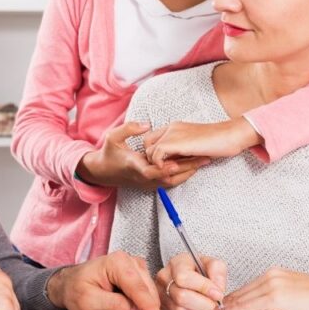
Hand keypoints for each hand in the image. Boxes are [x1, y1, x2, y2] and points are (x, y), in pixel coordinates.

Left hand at [46, 251, 161, 309]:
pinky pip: (148, 290)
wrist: (69, 284)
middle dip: (151, 308)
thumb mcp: (89, 301)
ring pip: (151, 290)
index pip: (137, 287)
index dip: (148, 307)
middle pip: (147, 288)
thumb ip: (115, 304)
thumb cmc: (75, 290)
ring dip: (150, 306)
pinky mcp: (137, 275)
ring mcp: (134, 266)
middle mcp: (128, 260)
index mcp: (116, 262)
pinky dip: (147, 303)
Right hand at [77, 121, 210, 189]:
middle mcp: (143, 178)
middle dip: (187, 169)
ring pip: (172, 182)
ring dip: (189, 172)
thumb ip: (128, 129)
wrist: (104, 172)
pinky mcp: (152, 184)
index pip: (150, 171)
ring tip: (204, 160)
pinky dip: (183, 174)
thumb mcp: (113, 137)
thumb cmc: (109, 153)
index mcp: (134, 166)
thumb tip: (146, 124)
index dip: (164, 169)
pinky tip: (194, 165)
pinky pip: (171, 182)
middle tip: (204, 158)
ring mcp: (148, 183)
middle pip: (169, 178)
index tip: (176, 163)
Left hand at [143, 119, 260, 168]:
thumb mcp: (196, 145)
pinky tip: (174, 168)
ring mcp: (172, 134)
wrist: (231, 135)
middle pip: (147, 145)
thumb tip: (176, 164)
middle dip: (153, 159)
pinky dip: (160, 165)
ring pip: (149, 151)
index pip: (153, 139)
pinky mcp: (175, 142)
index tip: (168, 163)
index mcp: (175, 127)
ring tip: (175, 170)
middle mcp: (171, 128)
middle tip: (169, 169)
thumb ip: (184, 151)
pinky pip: (156, 155)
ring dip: (159, 164)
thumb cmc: (220, 142)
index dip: (156, 153)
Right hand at [155, 253, 227, 309]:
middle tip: (214, 303)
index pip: (184, 277)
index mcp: (177, 263)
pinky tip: (197, 308)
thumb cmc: (201, 270)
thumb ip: (218, 273)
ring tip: (205, 304)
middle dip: (203, 303)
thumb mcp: (213, 264)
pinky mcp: (162, 308)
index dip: (203, 287)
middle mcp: (164, 277)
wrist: (192, 278)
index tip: (217, 294)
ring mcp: (161, 294)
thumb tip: (217, 291)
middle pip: (181, 296)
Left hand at [221, 267, 308, 309]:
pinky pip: (248, 305)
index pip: (247, 288)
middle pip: (240, 292)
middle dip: (224, 303)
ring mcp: (273, 284)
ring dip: (225, 308)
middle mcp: (272, 275)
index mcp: (276, 274)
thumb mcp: (297, 295)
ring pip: (241, 298)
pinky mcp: (276, 296)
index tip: (220, 308)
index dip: (231, 300)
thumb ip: (279, 300)